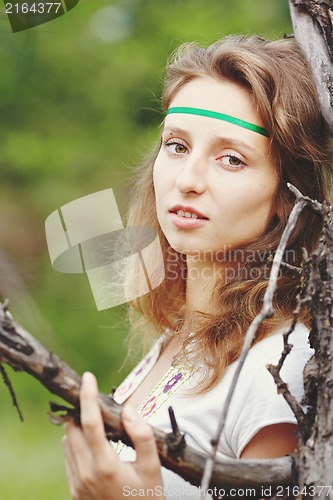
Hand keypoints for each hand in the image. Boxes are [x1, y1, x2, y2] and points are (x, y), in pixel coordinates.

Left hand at [62, 372, 163, 499]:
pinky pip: (68, 458)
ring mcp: (77, 483)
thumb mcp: (153, 469)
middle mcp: (85, 474)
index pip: (90, 422)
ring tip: (98, 422)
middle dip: (81, 410)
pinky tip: (94, 444)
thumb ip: (142, 436)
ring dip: (78, 427)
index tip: (88, 377)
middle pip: (71, 429)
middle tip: (97, 401)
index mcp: (105, 465)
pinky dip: (76, 444)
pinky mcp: (75, 490)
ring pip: (67, 443)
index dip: (87, 396)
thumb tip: (128, 410)